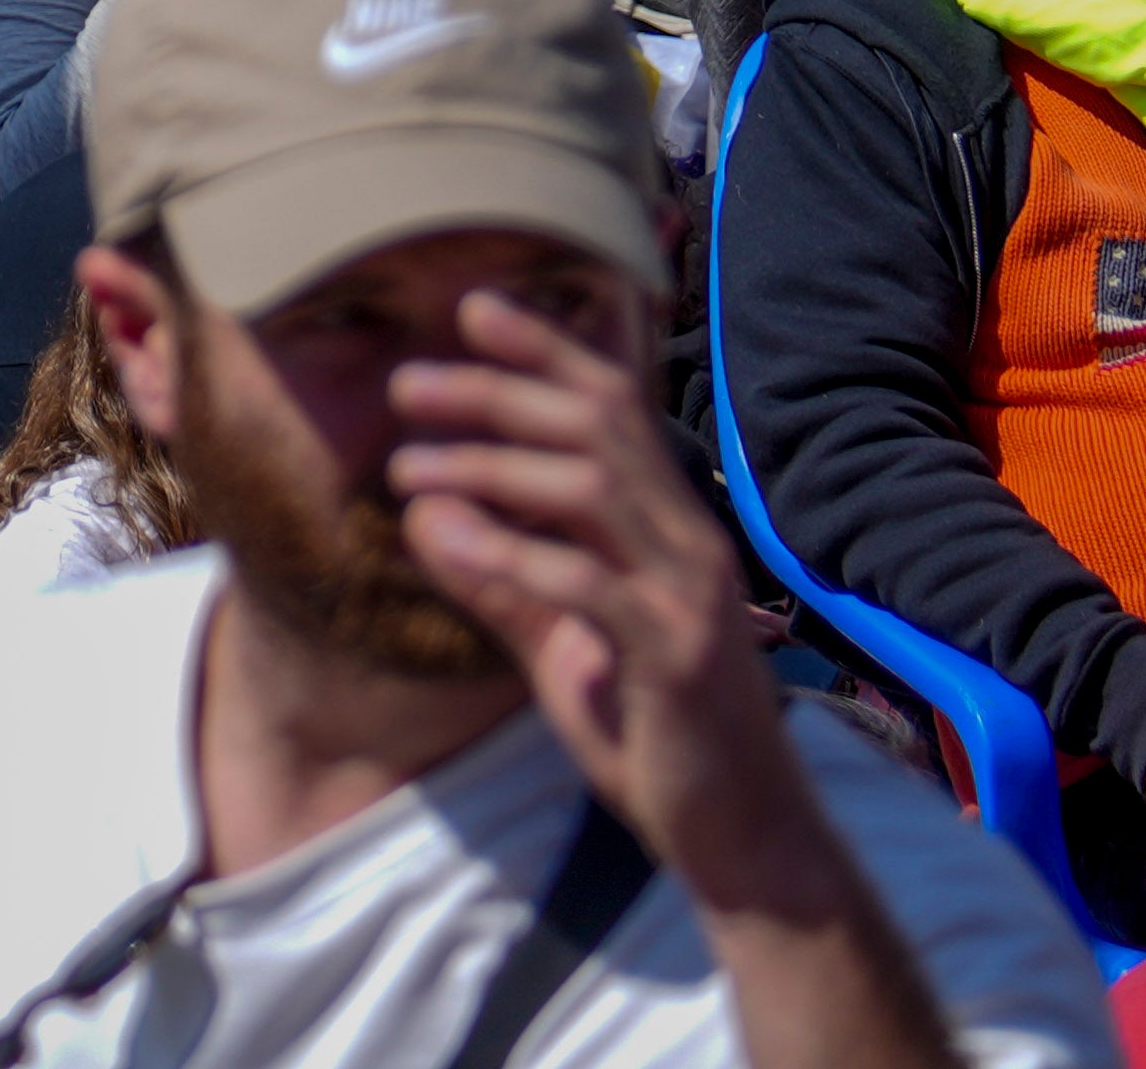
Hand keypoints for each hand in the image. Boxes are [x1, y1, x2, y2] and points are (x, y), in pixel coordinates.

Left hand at [384, 279, 831, 880]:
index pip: (615, 410)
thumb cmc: (653, 731)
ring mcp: (693, 596)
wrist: (739, 838)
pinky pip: (591, 582)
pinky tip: (447, 539)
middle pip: (598, 427)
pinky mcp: (680, 655)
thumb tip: (422, 517)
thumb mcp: (562, 642)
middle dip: (500, 390)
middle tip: (407, 384)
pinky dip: (514, 552)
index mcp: (668, 530)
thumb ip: (503, 579)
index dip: (549, 351)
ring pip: (594, 488)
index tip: (472, 307)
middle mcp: (691, 545)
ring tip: (406, 468)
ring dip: (491, 465)